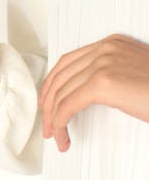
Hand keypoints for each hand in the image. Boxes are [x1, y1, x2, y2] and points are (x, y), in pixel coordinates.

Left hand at [38, 33, 148, 151]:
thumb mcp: (133, 75)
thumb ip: (111, 74)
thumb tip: (86, 93)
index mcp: (110, 44)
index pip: (67, 61)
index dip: (52, 84)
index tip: (47, 101)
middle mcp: (103, 49)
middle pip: (60, 75)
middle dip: (48, 102)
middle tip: (47, 123)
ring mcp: (102, 63)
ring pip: (61, 92)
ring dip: (53, 117)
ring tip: (54, 135)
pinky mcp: (103, 83)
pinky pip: (69, 104)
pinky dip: (60, 122)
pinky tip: (62, 135)